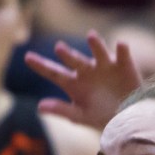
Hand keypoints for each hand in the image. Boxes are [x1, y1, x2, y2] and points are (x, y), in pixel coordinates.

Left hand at [25, 30, 142, 130]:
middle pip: (74, 60)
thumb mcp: (79, 116)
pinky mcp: (123, 64)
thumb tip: (39, 107)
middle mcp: (86, 70)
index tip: (27, 57)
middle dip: (67, 54)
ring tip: (91, 36)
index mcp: (73, 82)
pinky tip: (121, 45)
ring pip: (98, 51)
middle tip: (59, 48)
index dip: (41, 65)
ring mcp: (104, 65)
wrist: (127, 118)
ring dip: (95, 44)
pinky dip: (122, 49)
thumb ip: (61, 110)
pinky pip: (122, 54)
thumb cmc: (100, 117)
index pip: (53, 72)